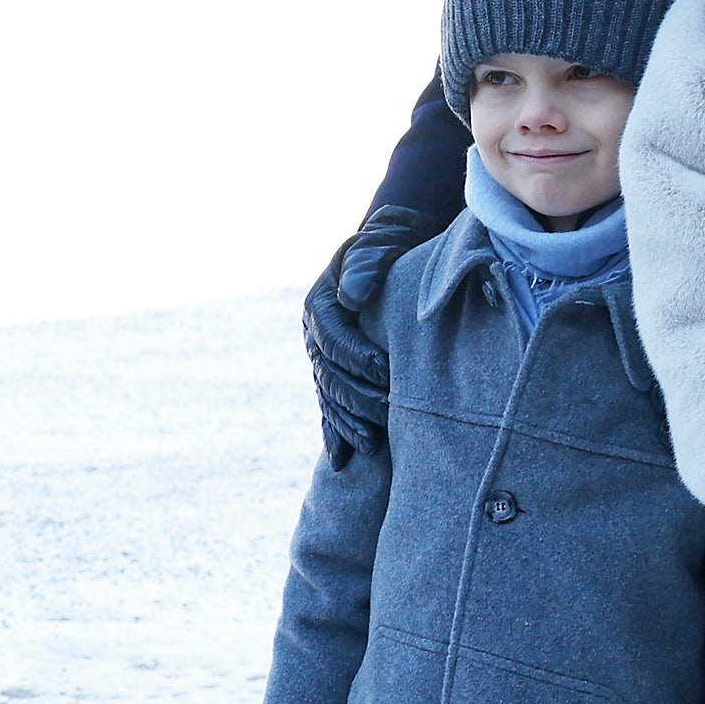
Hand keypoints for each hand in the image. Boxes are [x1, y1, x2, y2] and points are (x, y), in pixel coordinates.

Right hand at [303, 204, 437, 468]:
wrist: (388, 249)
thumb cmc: (387, 246)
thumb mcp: (376, 245)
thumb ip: (366, 265)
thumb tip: (354, 296)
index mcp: (321, 304)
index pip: (334, 337)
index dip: (357, 356)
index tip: (386, 371)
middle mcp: (315, 333)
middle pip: (331, 374)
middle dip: (359, 397)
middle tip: (389, 416)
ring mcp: (322, 356)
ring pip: (330, 396)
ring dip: (348, 422)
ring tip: (371, 447)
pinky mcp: (335, 371)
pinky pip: (330, 405)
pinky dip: (336, 430)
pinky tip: (343, 458)